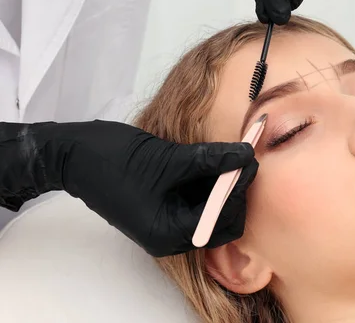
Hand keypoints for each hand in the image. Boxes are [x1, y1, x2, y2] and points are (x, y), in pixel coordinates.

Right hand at [0, 121, 257, 256]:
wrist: (71, 153)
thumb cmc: (113, 159)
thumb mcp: (168, 159)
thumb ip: (210, 160)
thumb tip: (247, 154)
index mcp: (169, 234)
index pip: (224, 221)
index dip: (239, 190)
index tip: (250, 157)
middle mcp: (171, 234)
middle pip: (222, 219)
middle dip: (234, 189)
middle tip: (242, 155)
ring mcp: (166, 220)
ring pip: (211, 206)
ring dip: (223, 182)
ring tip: (229, 152)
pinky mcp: (163, 204)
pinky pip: (196, 196)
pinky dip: (207, 179)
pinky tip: (212, 156)